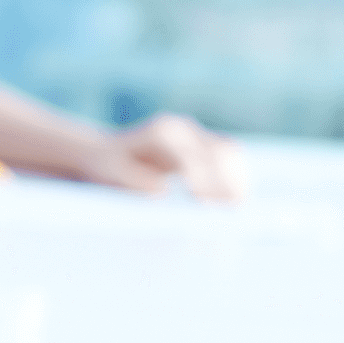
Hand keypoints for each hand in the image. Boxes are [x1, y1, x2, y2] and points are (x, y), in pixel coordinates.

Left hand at [83, 113, 247, 201]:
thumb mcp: (111, 173)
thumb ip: (133, 180)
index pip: (191, 157)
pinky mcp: (203, 144)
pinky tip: (235, 201)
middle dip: (225, 184)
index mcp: (160, 133)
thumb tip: (162, 190)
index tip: (206, 206)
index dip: (202, 182)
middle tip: (230, 214)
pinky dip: (236, 178)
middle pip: (218, 152)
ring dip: (237, 180)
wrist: (106, 152)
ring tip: (237, 211)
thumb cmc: (107, 166)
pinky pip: (228, 158)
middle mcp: (182, 128)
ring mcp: (195, 134)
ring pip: (229, 152)